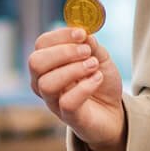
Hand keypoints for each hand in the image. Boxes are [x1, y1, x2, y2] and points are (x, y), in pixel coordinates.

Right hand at [28, 27, 125, 150]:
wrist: (114, 110)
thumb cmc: (100, 80)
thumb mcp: (100, 57)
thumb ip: (91, 45)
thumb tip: (84, 33)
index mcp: (49, 63)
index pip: (42, 44)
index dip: (60, 35)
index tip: (82, 34)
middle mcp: (44, 82)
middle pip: (35, 62)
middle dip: (64, 52)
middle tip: (87, 52)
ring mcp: (54, 101)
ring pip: (46, 84)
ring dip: (74, 70)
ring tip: (94, 66)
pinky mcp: (68, 117)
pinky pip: (66, 102)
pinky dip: (85, 87)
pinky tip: (97, 79)